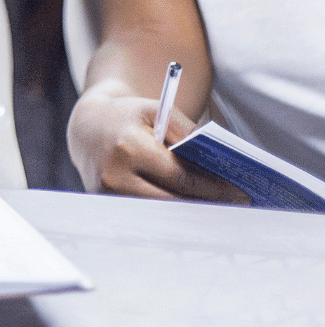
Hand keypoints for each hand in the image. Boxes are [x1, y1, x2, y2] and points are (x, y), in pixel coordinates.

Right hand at [67, 84, 247, 202]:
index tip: (240, 194)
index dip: (214, 189)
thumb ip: (187, 131)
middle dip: (207, 205)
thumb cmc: (127, 117)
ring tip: (217, 210)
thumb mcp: (157, 110)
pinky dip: (170, 215)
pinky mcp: (105, 206)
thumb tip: (220, 162)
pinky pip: (146, 215)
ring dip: (191, 215)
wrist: (87, 126)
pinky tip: (190, 212)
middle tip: (236, 207)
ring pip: (161, 215)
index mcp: (128, 148)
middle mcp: (114, 175)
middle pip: (173, 202)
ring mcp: (106, 195)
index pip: (181, 178)